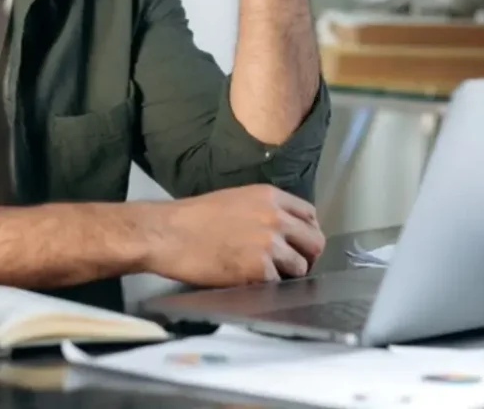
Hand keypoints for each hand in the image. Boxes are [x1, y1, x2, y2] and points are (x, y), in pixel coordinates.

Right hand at [144, 184, 325, 285]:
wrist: (168, 233)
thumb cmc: (193, 217)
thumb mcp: (236, 199)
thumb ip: (263, 210)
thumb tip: (281, 229)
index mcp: (270, 197)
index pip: (309, 214)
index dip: (306, 231)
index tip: (299, 243)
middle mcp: (275, 218)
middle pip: (315, 241)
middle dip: (306, 255)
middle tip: (291, 265)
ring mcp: (270, 244)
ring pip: (301, 266)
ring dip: (287, 274)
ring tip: (266, 275)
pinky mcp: (259, 269)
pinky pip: (278, 283)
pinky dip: (267, 286)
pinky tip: (250, 282)